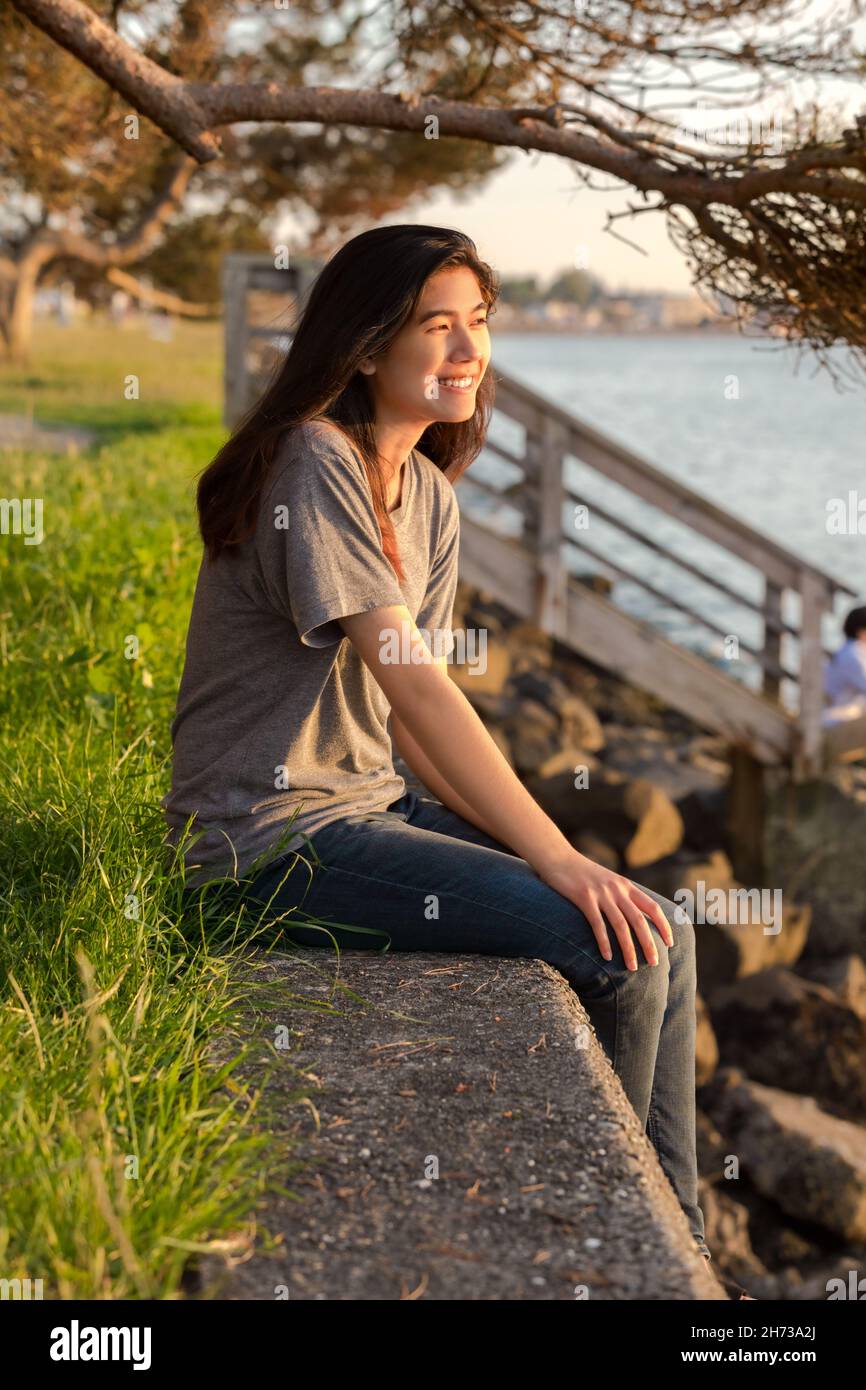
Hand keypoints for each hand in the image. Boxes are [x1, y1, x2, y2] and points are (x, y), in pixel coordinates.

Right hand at [537, 850, 674, 970]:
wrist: (558, 857)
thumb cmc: (582, 873)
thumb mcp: (608, 880)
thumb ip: (621, 895)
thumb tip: (634, 916)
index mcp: (626, 885)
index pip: (652, 907)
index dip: (663, 926)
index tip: (670, 943)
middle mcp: (617, 889)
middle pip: (639, 920)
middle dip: (649, 943)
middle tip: (655, 963)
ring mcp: (601, 894)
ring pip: (620, 925)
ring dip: (628, 949)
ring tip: (632, 967)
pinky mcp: (583, 898)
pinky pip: (597, 924)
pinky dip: (604, 942)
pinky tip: (607, 957)